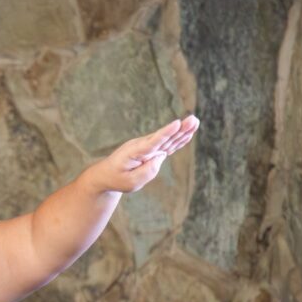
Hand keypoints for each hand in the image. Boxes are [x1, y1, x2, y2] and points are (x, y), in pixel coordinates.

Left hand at [81, 115, 199, 193]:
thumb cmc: (117, 179)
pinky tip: (189, 133)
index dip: (166, 133)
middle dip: (180, 129)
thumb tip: (161, 157)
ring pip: (168, 139)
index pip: (153, 141)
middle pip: (164, 137)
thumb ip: (147, 171)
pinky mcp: (150, 149)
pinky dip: (178, 139)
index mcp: (135, 151)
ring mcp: (147, 146)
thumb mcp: (131, 182)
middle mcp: (142, 145)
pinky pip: (166, 144)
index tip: (176, 123)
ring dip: (182, 131)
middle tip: (193, 119)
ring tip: (195, 121)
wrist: (106, 174)